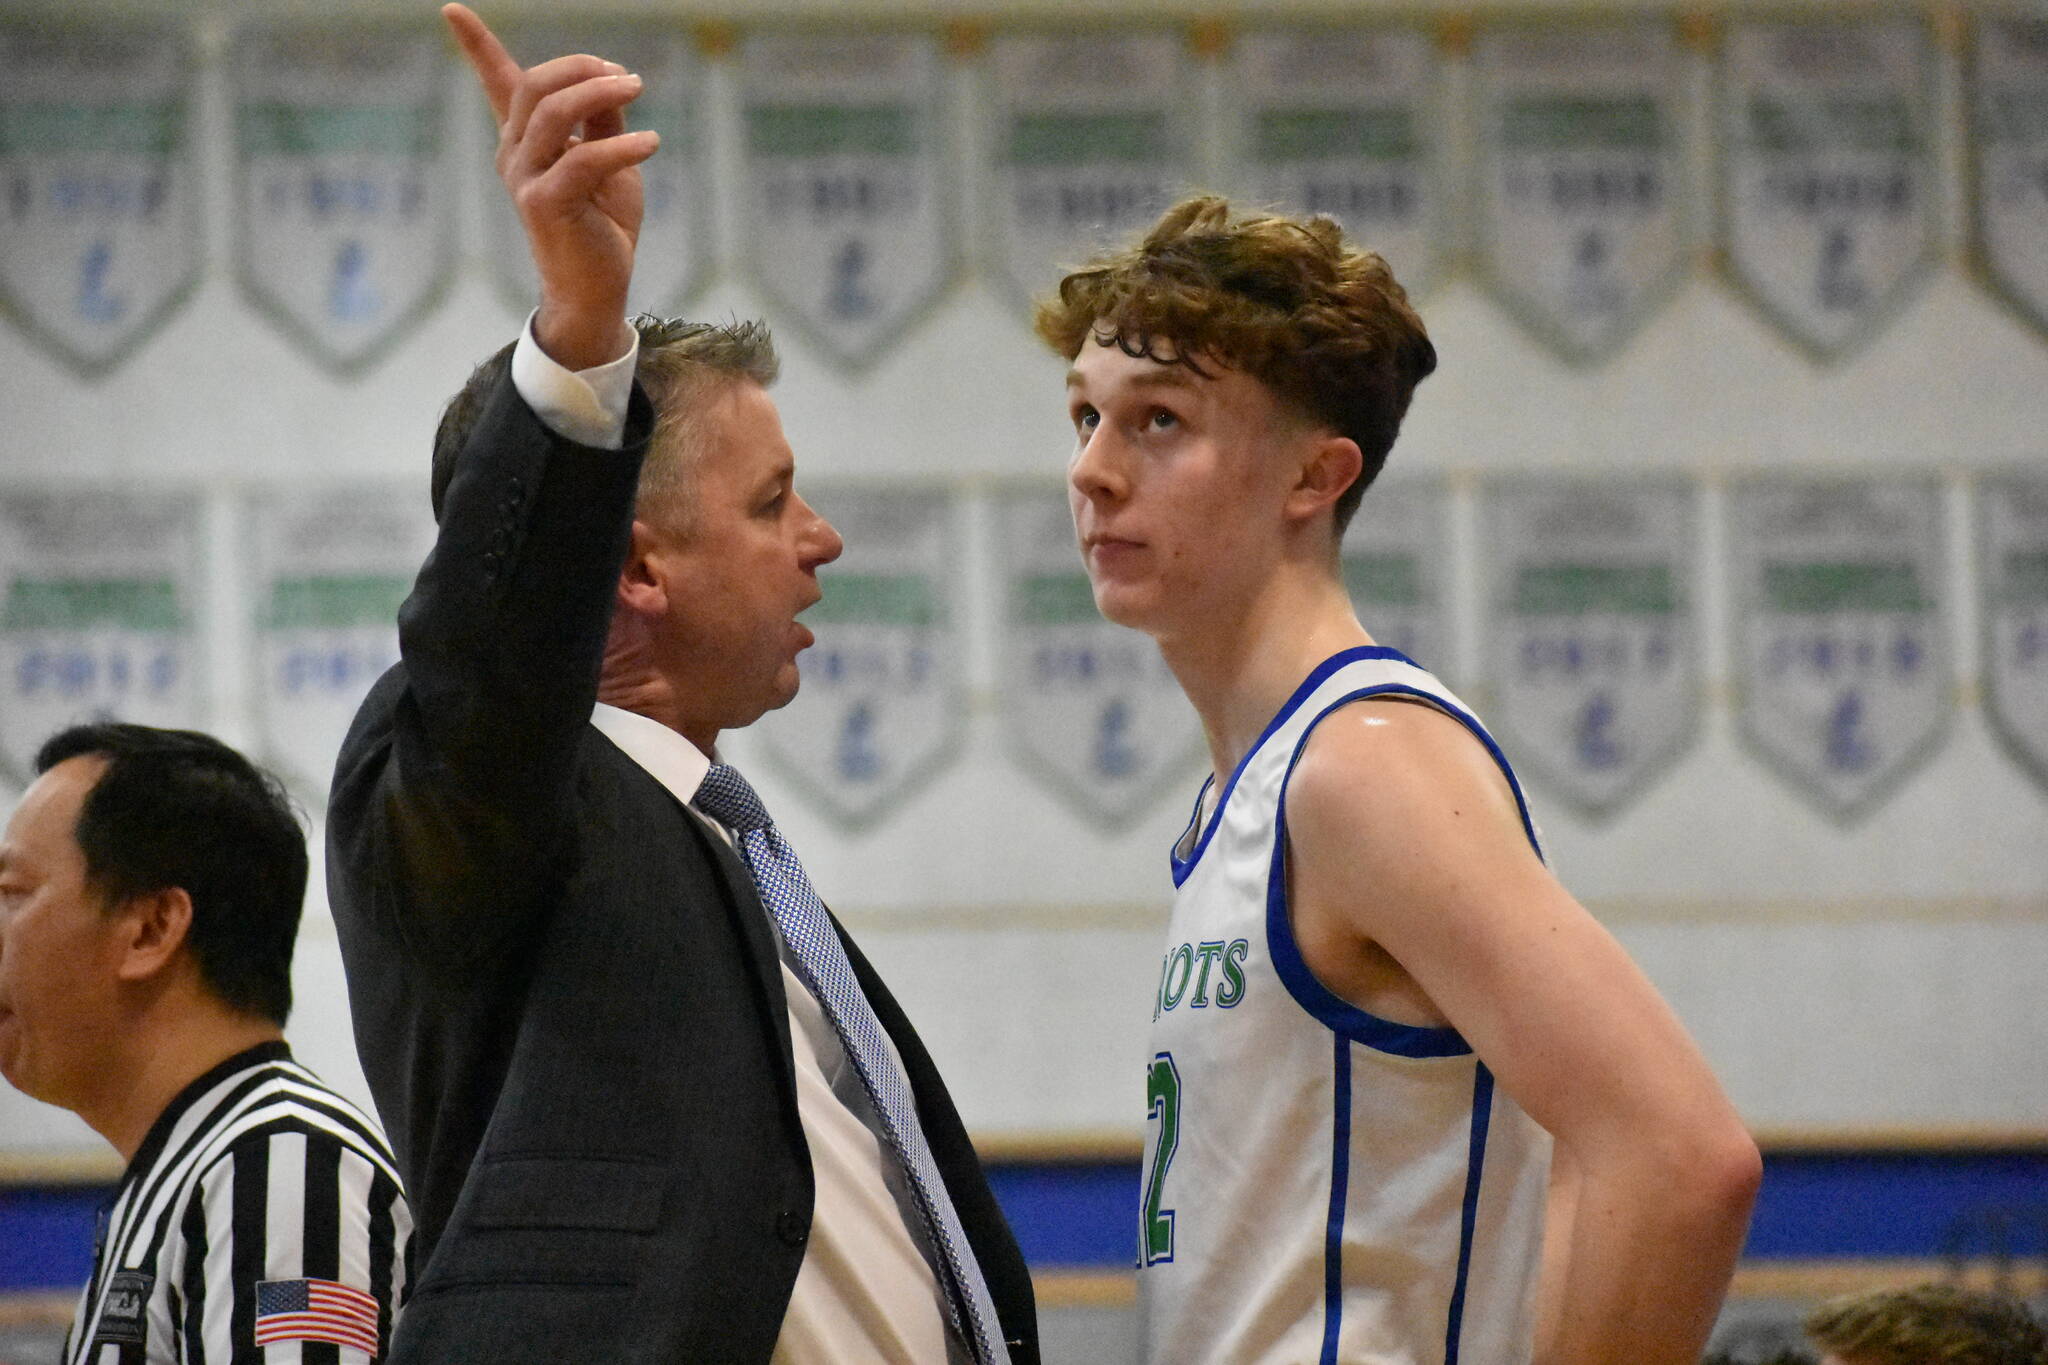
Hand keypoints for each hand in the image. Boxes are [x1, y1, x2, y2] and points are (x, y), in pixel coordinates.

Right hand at [444, 3, 654, 369]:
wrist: (598, 287)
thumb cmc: (602, 224)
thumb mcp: (608, 160)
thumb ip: (602, 121)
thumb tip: (610, 81)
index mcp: (523, 139)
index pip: (496, 83)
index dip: (476, 44)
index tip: (453, 8)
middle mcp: (514, 153)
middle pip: (536, 84)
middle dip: (581, 67)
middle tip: (626, 76)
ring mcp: (524, 178)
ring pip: (554, 113)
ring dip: (601, 94)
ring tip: (638, 91)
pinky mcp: (544, 203)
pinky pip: (583, 159)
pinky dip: (622, 146)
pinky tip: (652, 142)